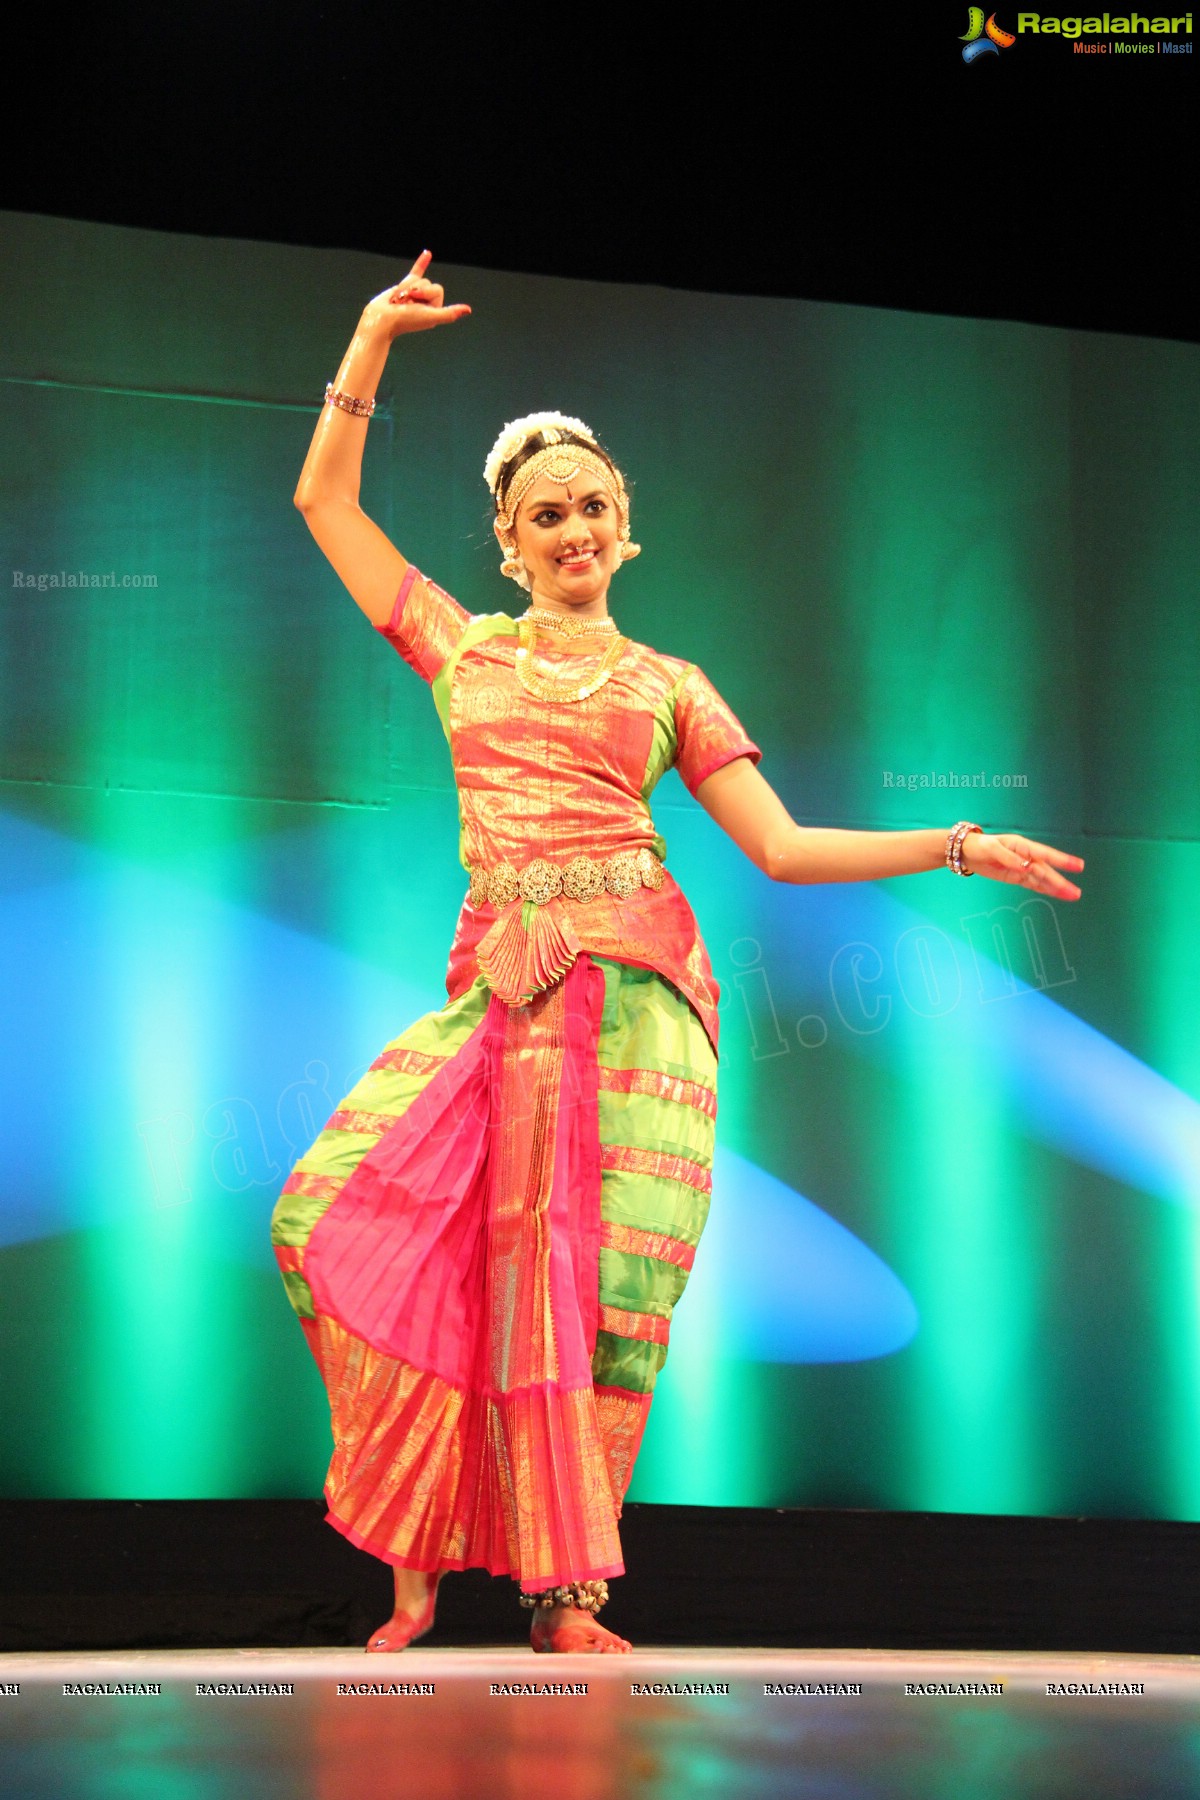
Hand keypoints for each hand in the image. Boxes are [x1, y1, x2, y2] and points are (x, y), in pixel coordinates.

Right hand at [360, 250, 470, 338]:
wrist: (383, 318)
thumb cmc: (406, 320)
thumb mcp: (431, 316)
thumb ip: (449, 314)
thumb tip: (468, 310)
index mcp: (435, 310)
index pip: (438, 289)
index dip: (426, 292)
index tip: (415, 304)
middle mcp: (427, 302)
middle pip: (428, 283)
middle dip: (416, 289)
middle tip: (406, 302)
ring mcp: (416, 293)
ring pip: (418, 279)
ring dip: (407, 287)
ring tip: (399, 300)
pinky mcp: (406, 286)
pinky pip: (417, 271)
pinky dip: (422, 262)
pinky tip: (427, 253)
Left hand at [960, 830, 1083, 899]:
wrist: (967, 851)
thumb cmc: (980, 845)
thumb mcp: (992, 848)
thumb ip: (1009, 858)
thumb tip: (1026, 867)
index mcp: (1023, 846)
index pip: (1045, 854)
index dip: (1062, 860)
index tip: (1078, 866)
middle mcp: (1026, 857)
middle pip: (1046, 871)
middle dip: (1061, 882)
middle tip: (1076, 892)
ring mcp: (1022, 868)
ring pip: (1042, 879)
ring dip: (1056, 888)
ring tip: (1073, 896)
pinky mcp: (1016, 877)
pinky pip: (1032, 884)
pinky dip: (1044, 890)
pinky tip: (1057, 894)